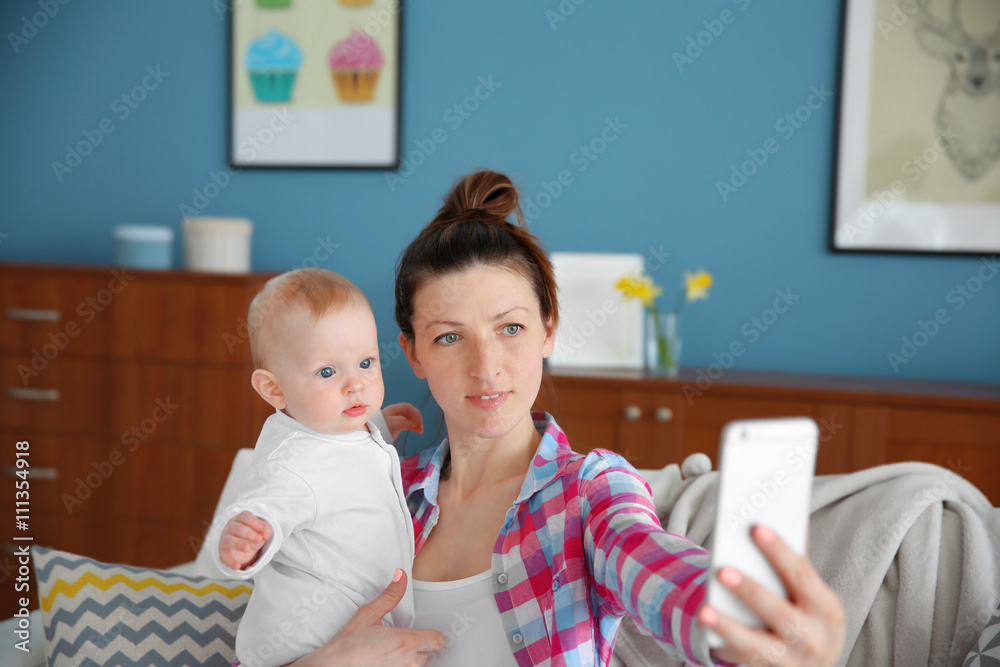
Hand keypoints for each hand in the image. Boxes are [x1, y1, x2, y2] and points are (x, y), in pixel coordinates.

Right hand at [219, 511, 272, 570]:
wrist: (246, 550)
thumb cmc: (253, 536)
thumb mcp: (262, 531)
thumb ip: (266, 529)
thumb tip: (265, 535)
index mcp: (240, 520)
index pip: (244, 516)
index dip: (253, 521)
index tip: (262, 528)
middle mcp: (230, 528)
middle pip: (236, 527)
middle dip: (248, 533)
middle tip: (259, 539)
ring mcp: (225, 540)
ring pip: (228, 540)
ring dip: (238, 544)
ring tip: (248, 548)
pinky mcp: (223, 553)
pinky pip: (223, 557)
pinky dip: (230, 562)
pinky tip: (237, 566)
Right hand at [287, 569, 444, 666]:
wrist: (334, 665)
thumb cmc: (349, 643)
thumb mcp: (369, 613)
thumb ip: (390, 595)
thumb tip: (401, 576)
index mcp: (406, 641)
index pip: (438, 640)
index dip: (435, 634)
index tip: (427, 630)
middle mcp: (407, 659)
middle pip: (429, 653)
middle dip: (422, 645)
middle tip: (407, 637)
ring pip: (418, 664)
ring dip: (413, 656)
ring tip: (397, 648)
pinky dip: (402, 664)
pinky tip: (389, 658)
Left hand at [382, 403, 423, 440]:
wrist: (370, 436)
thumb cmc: (379, 428)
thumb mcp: (390, 424)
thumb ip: (402, 422)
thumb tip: (412, 424)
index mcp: (394, 409)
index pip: (408, 407)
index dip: (414, 413)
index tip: (417, 422)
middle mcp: (396, 413)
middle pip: (411, 412)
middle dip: (417, 419)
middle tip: (420, 427)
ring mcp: (397, 419)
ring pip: (411, 418)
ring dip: (417, 423)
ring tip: (420, 431)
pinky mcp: (397, 426)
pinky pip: (409, 424)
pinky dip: (414, 427)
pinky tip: (417, 431)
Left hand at [698, 525, 844, 666]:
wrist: (815, 665)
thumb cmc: (808, 615)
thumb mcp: (811, 593)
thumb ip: (795, 561)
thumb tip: (790, 517)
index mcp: (826, 609)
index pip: (801, 575)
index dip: (779, 551)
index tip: (756, 527)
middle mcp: (814, 639)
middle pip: (779, 613)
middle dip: (751, 591)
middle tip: (723, 570)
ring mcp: (791, 661)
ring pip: (757, 646)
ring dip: (729, 627)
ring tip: (704, 609)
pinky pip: (743, 659)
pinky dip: (723, 643)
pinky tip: (703, 627)